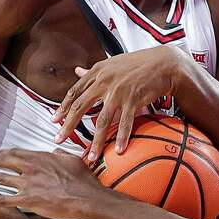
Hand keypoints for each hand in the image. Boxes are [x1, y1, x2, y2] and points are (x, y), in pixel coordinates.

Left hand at [0, 149, 108, 218]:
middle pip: (4, 161)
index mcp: (41, 157)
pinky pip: (3, 201)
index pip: (16, 152)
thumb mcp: (73, 159)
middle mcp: (31, 168)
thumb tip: (56, 149)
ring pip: (0, 178)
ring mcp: (28, 184)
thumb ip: (61, 153)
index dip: (3, 152)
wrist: (86, 198)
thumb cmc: (83, 181)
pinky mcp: (27, 200)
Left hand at [50, 46, 192, 162]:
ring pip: (102, 121)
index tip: (55, 120)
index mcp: (97, 72)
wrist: (163, 62)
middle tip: (59, 139)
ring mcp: (118, 91)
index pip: (74, 91)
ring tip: (90, 156)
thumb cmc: (138, 63)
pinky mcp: (133, 100)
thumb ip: (93, 71)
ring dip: (95, 141)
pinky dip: (121, 138)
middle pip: (80, 106)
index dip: (63, 107)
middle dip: (68, 125)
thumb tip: (77, 70)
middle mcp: (104, 81)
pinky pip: (125, 123)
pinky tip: (118, 150)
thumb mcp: (112, 63)